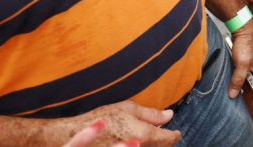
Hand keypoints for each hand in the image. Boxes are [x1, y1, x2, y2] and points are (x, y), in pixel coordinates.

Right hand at [54, 102, 179, 146]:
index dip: (175, 135)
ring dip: (154, 144)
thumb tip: (169, 115)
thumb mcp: (128, 108)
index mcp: (145, 134)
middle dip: (166, 141)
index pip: (169, 139)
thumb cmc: (101, 119)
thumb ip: (151, 114)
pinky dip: (142, 146)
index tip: (177, 132)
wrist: (75, 136)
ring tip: (152, 137)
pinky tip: (137, 141)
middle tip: (164, 132)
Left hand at [228, 23, 252, 98]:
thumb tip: (233, 94)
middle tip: (243, 97)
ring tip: (238, 87)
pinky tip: (237, 75)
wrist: (244, 28)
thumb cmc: (246, 44)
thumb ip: (238, 80)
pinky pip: (251, 70)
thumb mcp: (241, 65)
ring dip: (248, 82)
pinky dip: (245, 75)